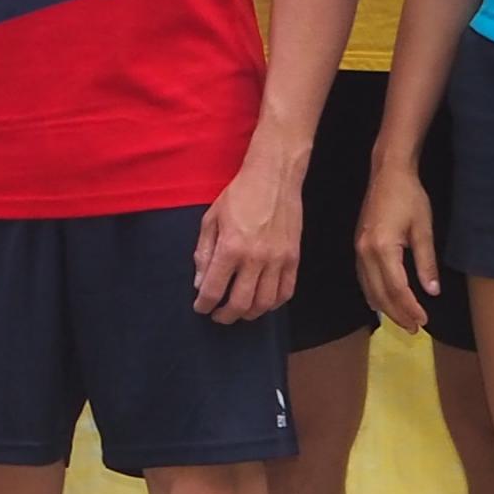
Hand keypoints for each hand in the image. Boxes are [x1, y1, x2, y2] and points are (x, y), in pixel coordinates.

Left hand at [192, 154, 303, 323]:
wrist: (274, 177)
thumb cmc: (239, 195)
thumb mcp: (211, 219)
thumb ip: (204, 252)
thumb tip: (200, 283)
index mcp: (231, 248)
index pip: (214, 289)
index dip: (204, 304)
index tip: (200, 307)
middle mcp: (255, 258)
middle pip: (240, 303)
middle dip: (225, 315)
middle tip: (217, 315)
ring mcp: (278, 260)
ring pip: (264, 303)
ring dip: (249, 314)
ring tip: (239, 311)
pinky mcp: (294, 258)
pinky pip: (286, 292)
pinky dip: (273, 304)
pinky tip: (262, 302)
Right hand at [356, 152, 438, 334]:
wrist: (387, 173)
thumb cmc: (410, 197)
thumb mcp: (424, 229)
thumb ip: (426, 262)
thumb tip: (432, 291)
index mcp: (382, 248)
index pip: (396, 288)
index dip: (409, 307)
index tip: (424, 319)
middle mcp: (365, 252)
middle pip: (380, 293)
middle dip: (397, 313)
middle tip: (415, 328)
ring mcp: (358, 250)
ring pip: (369, 289)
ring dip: (385, 308)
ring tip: (403, 321)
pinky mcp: (358, 247)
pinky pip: (363, 279)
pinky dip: (374, 295)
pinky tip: (383, 303)